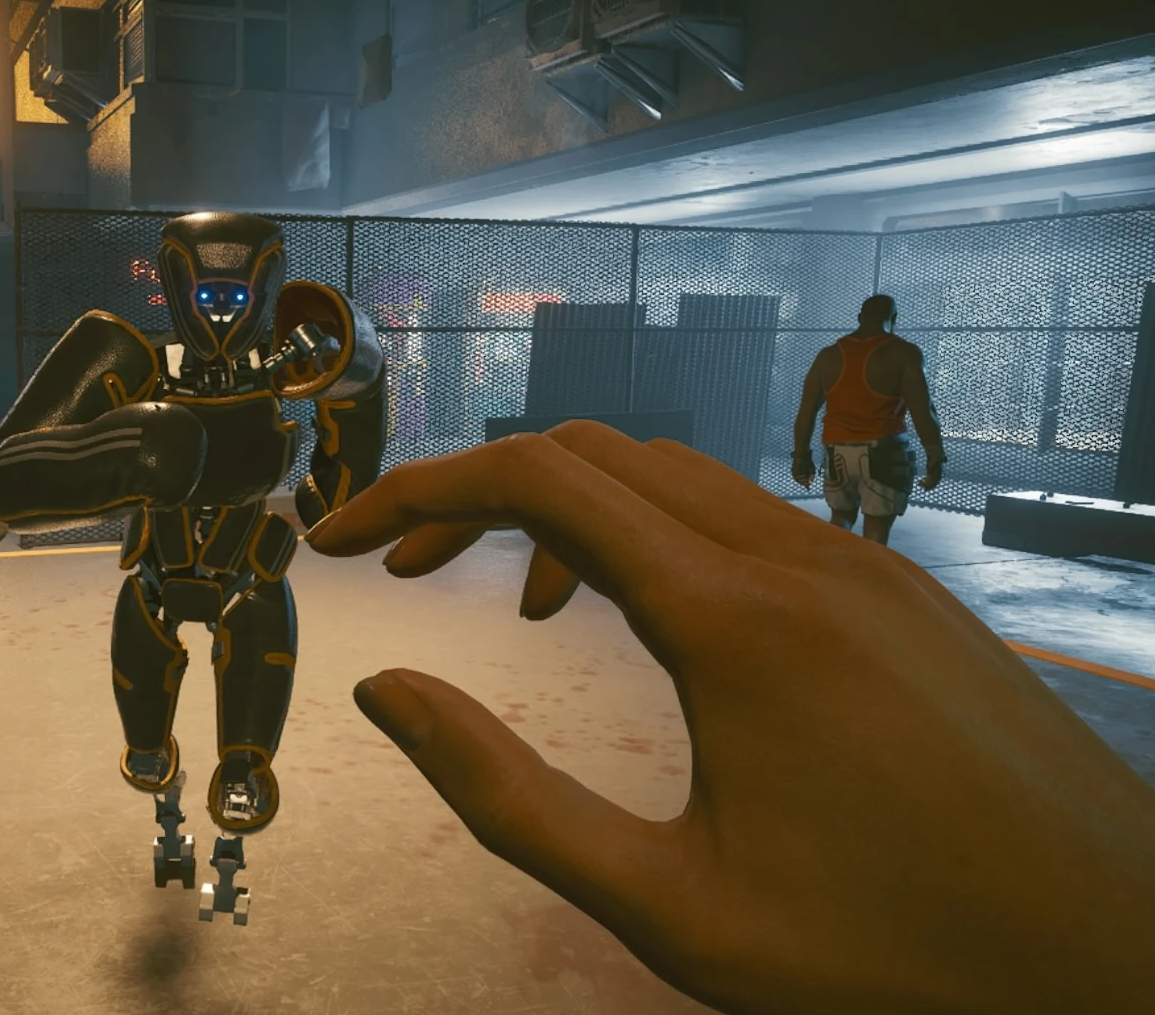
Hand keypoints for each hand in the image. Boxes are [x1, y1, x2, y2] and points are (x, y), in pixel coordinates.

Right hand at [305, 422, 1154, 1014]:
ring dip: (575, 515)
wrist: (1116, 960)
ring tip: (522, 608)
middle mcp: (802, 559)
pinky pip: (753, 520)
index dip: (416, 494)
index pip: (539, 483)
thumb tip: (386, 694)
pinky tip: (658, 630)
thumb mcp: (672, 909)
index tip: (337, 538)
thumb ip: (508, 797)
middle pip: (599, 454)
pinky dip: (664, 540)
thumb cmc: (897, 957)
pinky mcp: (907, 594)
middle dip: (480, 493)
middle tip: (406, 572)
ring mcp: (866, 566)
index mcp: (735, 621)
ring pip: (680, 478)